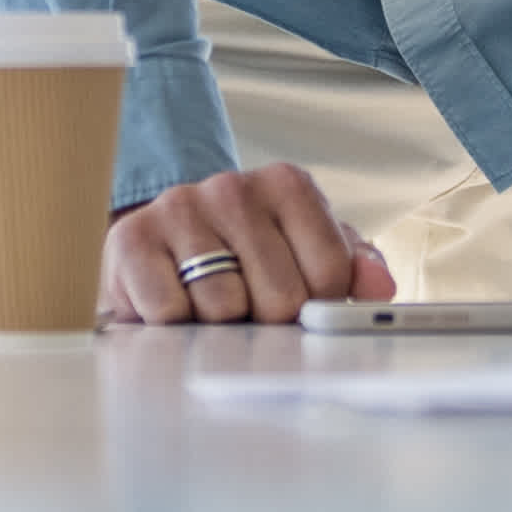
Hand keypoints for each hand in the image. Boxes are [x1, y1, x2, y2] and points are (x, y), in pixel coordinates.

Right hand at [100, 163, 392, 327]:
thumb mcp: (307, 256)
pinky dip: (175, 326)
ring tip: (207, 305)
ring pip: (224, 308)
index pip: (330, 274)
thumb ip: (354, 269)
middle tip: (247, 311)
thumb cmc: (245, 258)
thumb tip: (380, 287)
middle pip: (280, 297)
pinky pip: (169, 312)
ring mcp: (179, 208)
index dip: (316, 308)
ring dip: (218, 326)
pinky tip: (174, 306)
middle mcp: (232, 186)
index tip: (297, 303)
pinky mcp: (130, 240)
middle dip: (267, 322)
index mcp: (287, 185)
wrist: (161, 249)